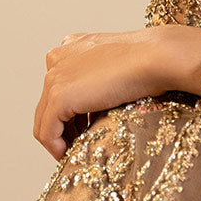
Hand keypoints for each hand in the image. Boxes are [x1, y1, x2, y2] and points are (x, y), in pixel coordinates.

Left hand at [33, 25, 200, 160]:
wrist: (155, 57)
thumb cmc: (147, 60)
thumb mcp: (116, 64)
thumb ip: (98, 76)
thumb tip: (97, 103)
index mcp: (70, 46)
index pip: (58, 86)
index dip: (68, 110)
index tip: (81, 127)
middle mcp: (57, 58)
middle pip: (48, 104)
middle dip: (62, 127)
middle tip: (78, 144)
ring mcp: (55, 77)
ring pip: (44, 120)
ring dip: (58, 139)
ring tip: (76, 151)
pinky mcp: (59, 96)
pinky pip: (46, 132)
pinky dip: (55, 147)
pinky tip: (69, 153)